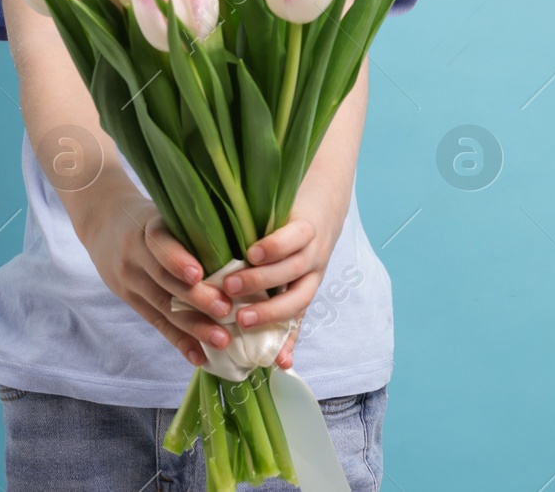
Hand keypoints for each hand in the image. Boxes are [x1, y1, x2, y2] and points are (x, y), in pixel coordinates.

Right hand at [79, 188, 236, 366]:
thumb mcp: (164, 212)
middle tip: (226, 310)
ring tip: (221, 340)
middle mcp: (135, 255)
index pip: (159, 243)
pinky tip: (198, 357)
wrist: (103, 224)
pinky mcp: (131, 300)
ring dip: (193, 327)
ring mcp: (130, 281)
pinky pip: (157, 324)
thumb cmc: (150, 216)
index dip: (177, 260)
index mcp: (147, 227)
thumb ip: (192, 227)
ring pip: (163, 307)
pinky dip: (179, 341)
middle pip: (164, 280)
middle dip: (196, 298)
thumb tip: (240, 247)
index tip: (199, 274)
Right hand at [221, 197, 342, 369]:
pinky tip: (252, 252)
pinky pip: (294, 238)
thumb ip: (272, 304)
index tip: (271, 361)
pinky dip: (275, 247)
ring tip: (232, 285)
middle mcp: (312, 273)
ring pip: (291, 270)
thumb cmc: (292, 238)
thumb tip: (259, 345)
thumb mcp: (285, 273)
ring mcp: (313, 249)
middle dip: (269, 312)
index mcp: (304, 288)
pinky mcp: (308, 223)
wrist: (323, 194)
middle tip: (239, 319)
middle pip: (296, 300)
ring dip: (261, 279)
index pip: (295, 321)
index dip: (284, 341)